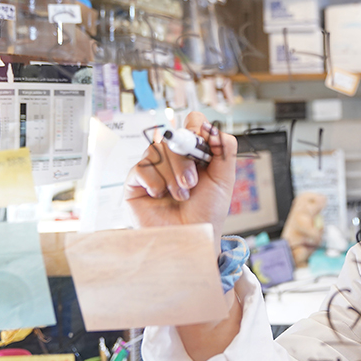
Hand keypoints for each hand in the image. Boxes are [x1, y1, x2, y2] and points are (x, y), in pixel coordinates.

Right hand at [123, 112, 236, 254]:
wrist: (192, 237)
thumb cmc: (207, 211)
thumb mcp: (224, 179)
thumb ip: (224, 150)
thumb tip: (212, 127)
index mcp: (195, 152)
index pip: (192, 122)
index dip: (196, 129)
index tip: (203, 149)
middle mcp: (173, 157)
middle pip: (173, 136)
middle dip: (184, 160)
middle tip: (191, 183)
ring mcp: (154, 168)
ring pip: (156, 150)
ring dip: (172, 175)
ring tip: (181, 196)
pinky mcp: (136, 182)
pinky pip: (141, 167)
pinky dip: (154, 181)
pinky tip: (160, 195)